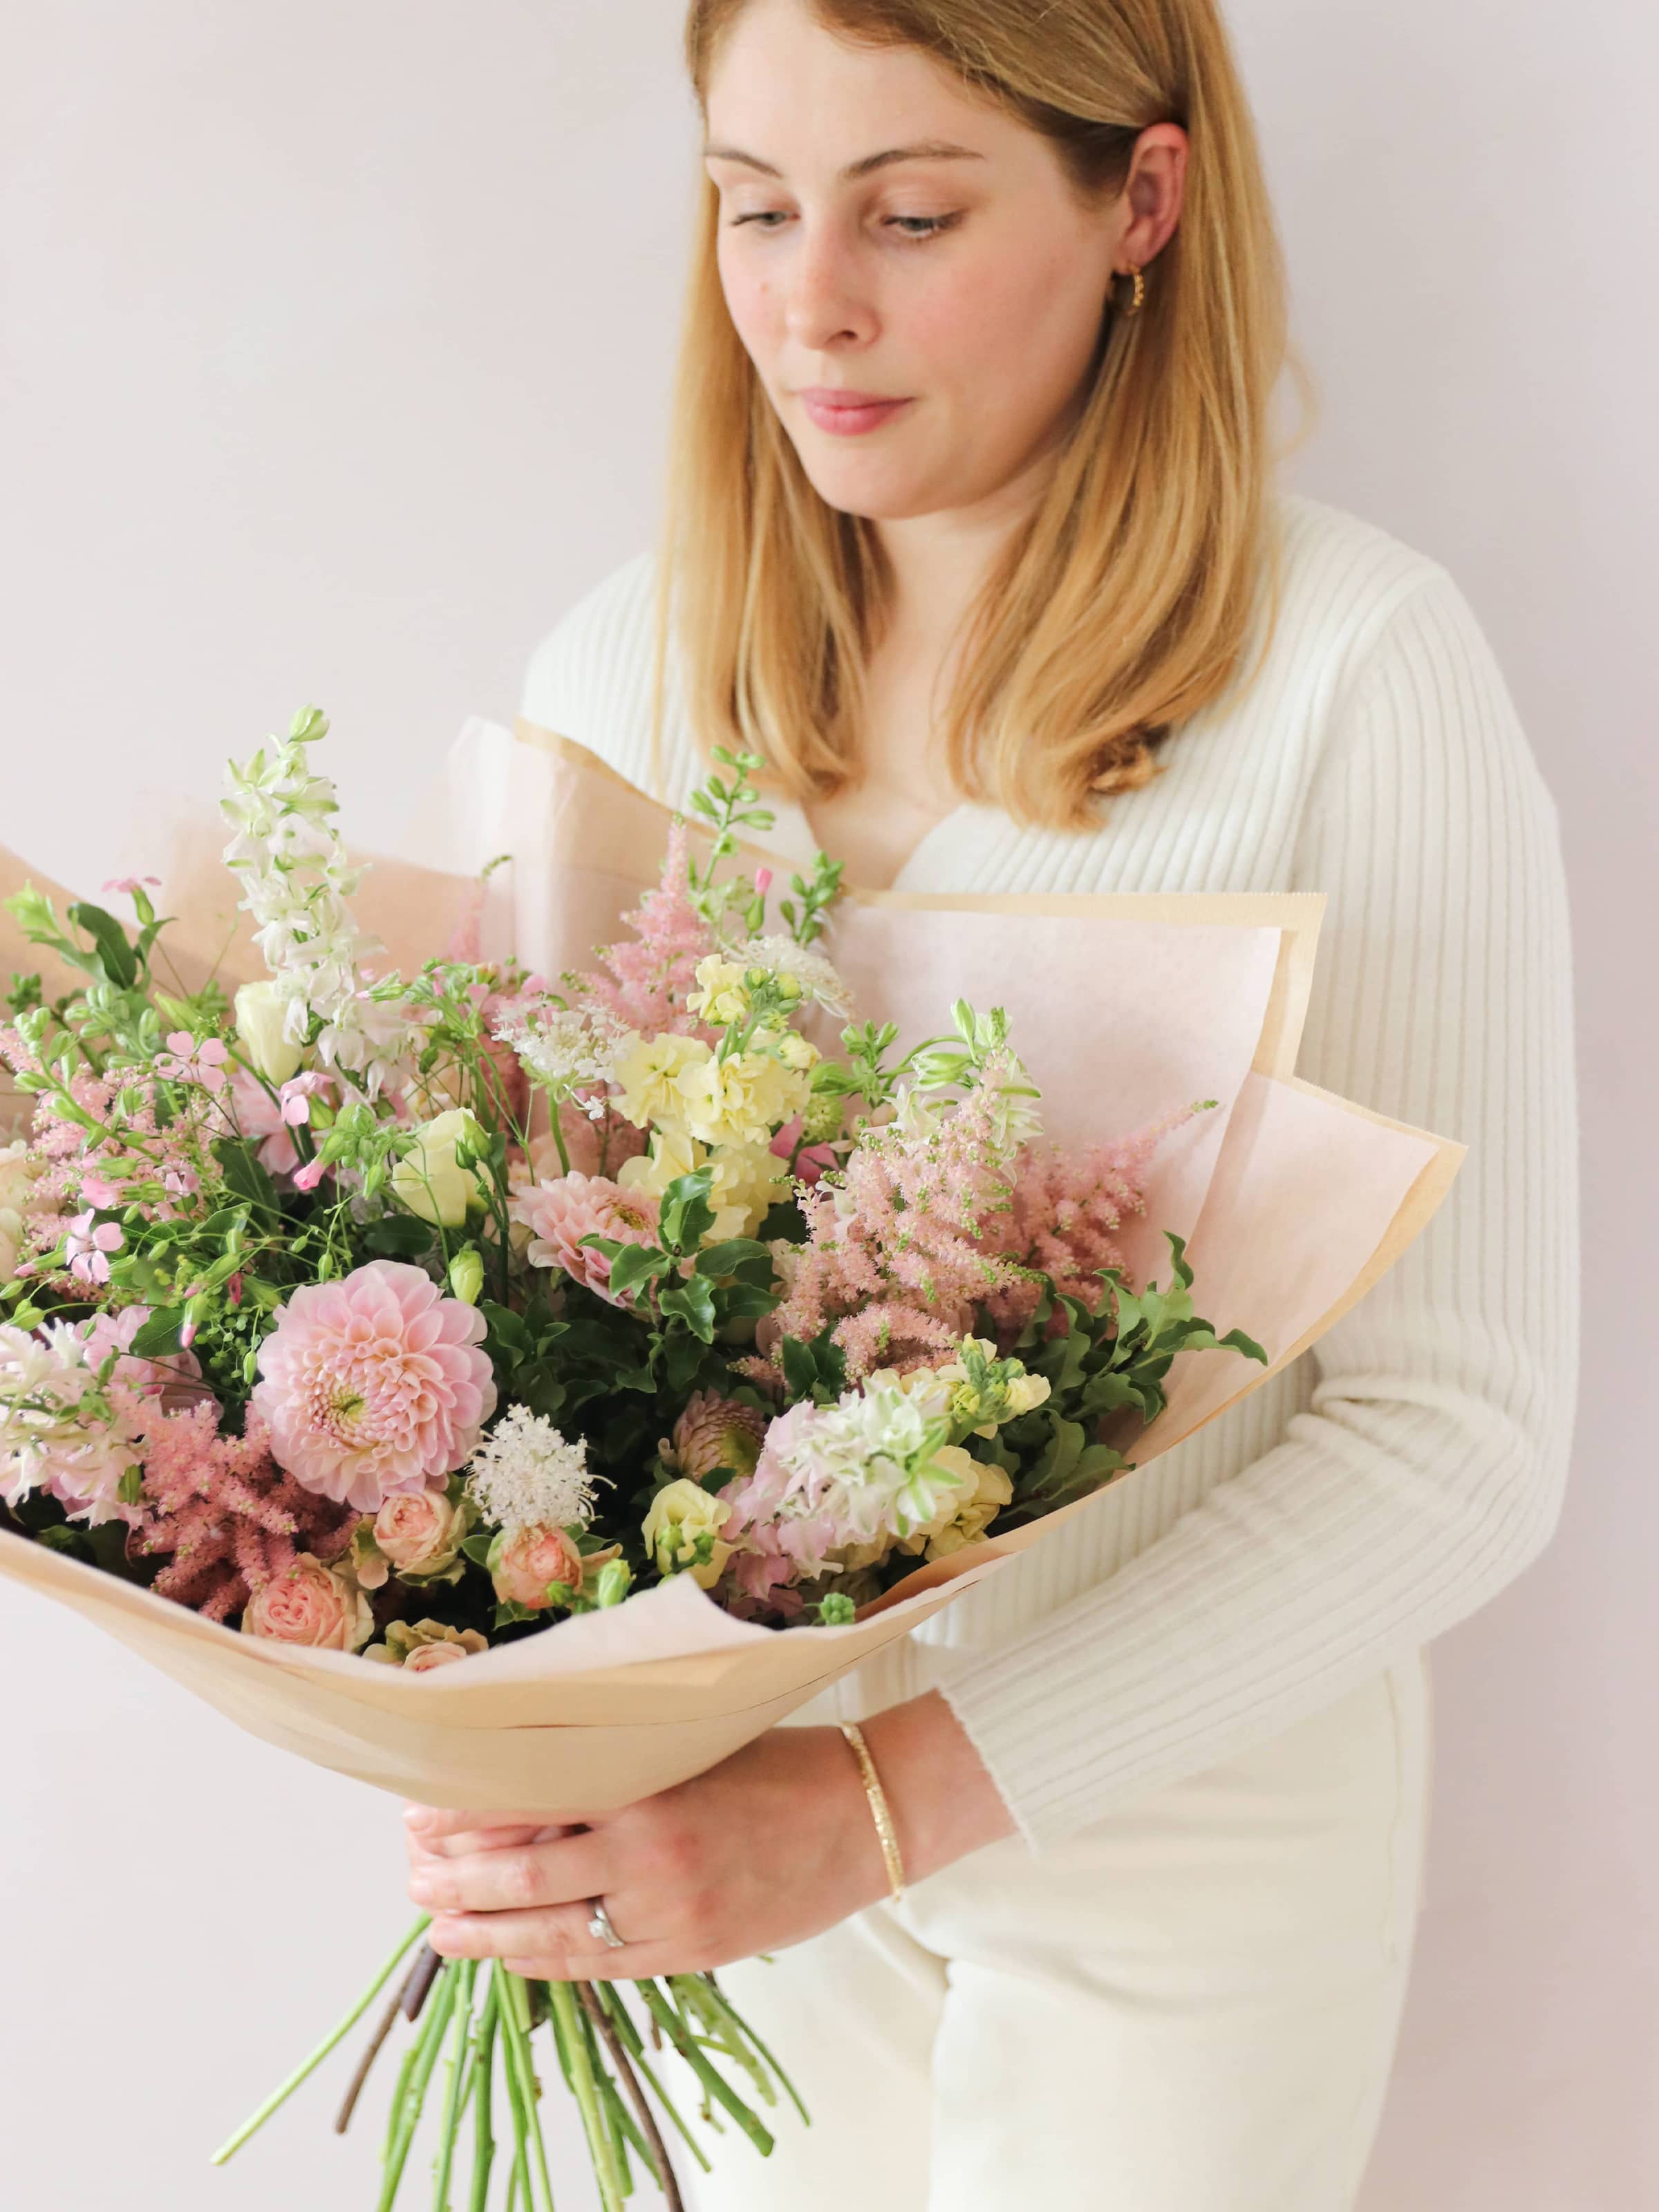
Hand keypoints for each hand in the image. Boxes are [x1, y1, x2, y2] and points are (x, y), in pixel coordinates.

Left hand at [405, 1691, 1014, 1981]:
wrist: (865, 1814)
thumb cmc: (779, 1762)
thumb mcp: (690, 1740)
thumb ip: (616, 1760)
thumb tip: (529, 1767)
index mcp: (646, 1783)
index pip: (525, 1804)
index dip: (463, 1816)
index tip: (420, 1814)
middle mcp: (649, 1851)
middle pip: (521, 1877)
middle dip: (454, 1880)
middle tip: (412, 1874)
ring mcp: (669, 1911)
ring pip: (550, 1933)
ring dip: (484, 1934)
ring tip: (439, 1926)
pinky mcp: (689, 1951)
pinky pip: (598, 1964)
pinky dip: (543, 1962)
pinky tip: (509, 1954)